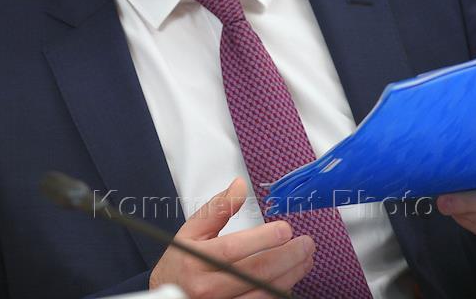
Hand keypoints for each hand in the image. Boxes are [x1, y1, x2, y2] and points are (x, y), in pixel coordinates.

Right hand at [148, 178, 314, 297]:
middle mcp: (207, 287)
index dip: (263, 239)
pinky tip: (289, 277)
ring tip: (304, 259)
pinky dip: (279, 290)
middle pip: (255, 273)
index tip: (285, 229)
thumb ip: (216, 208)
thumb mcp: (191, 231)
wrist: (170, 293)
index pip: (233, 249)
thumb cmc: (181, 262)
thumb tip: (239, 187)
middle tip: (305, 244)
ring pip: (264, 292)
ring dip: (291, 275)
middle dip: (288, 257)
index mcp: (195, 259)